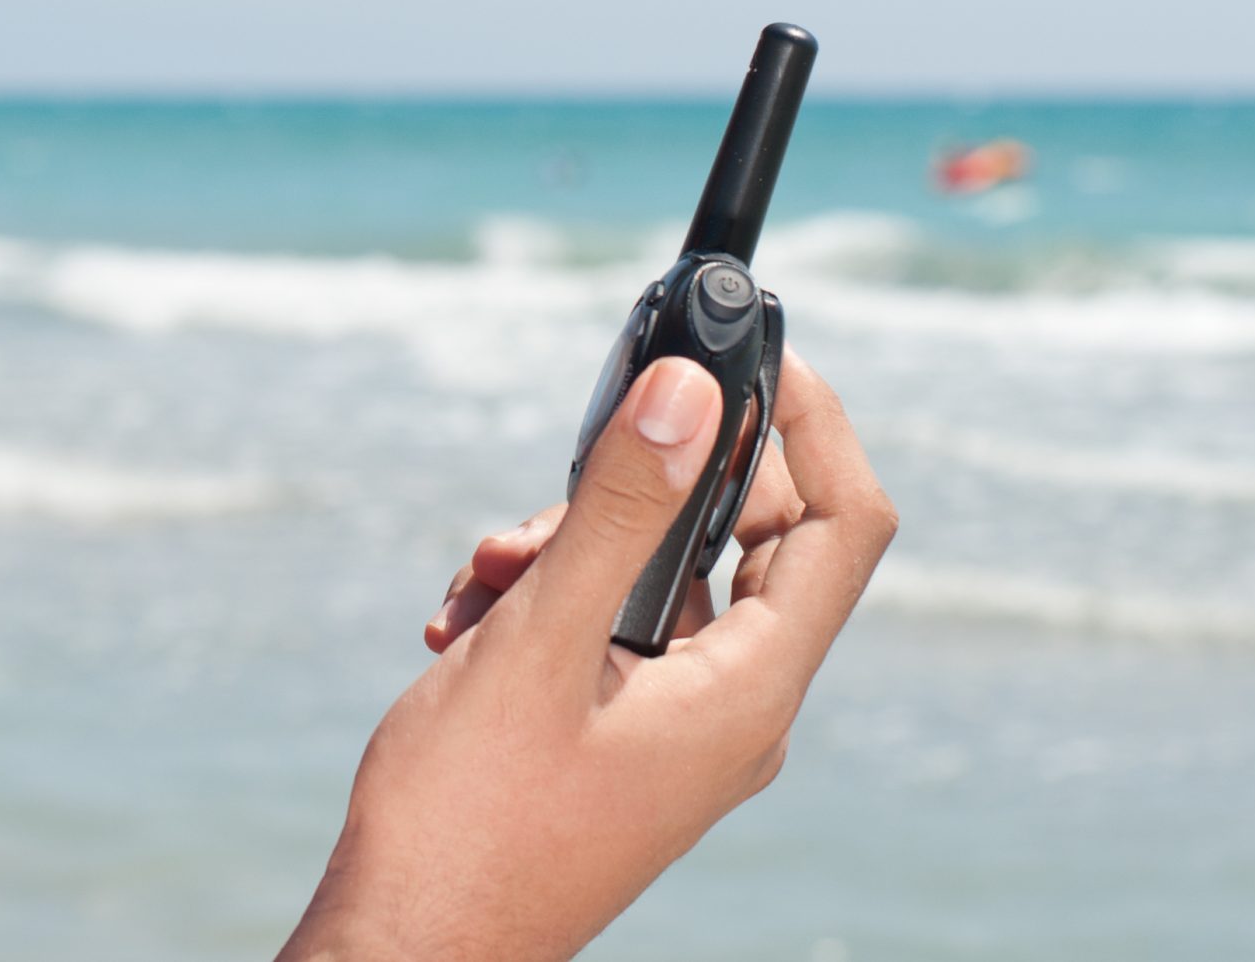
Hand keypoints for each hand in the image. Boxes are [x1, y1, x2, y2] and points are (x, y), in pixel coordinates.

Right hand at [280, 353, 894, 961]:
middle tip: (538, 507)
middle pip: (746, 538)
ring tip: (481, 581)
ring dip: (567, 547)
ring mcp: (683, 726)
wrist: (410, 947)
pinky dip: (548, 599)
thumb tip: (692, 392)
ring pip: (660, 577)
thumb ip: (618, 509)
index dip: (811, 422)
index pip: (844, 524)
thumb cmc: (469, 817)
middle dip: (637, 491)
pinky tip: (468, 621)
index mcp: (749, 692)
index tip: (739, 352)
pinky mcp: (628, 734)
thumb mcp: (539, 639)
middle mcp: (736, 708)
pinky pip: (615, 627)